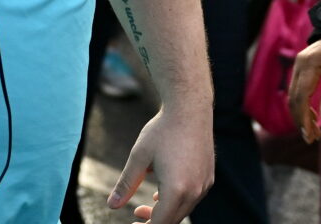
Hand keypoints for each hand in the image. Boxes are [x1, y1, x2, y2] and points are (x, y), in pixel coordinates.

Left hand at [107, 106, 213, 223]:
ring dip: (165, 211)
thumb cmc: (162, 130)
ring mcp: (204, 185)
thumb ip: (126, 184)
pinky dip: (177, 201)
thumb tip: (112, 205)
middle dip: (154, 221)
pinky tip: (162, 192)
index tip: (132, 223)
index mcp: (176, 189)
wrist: (190, 108)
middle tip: (136, 214)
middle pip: (173, 220)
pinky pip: (192, 198)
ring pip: (183, 210)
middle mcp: (195, 191)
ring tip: (147, 204)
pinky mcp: (208, 177)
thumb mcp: (138, 157)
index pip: (160, 223)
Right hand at [288, 37, 320, 142]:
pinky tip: (312, 117)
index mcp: (310, 64)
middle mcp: (299, 64)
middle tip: (311, 139)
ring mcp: (298, 65)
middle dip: (300, 120)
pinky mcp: (301, 69)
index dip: (303, 117)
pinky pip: (297, 90)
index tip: (309, 134)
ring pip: (293, 95)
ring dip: (301, 114)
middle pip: (293, 98)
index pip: (301, 96)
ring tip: (314, 132)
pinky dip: (302, 105)